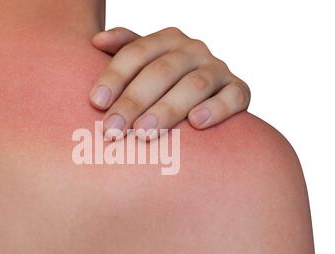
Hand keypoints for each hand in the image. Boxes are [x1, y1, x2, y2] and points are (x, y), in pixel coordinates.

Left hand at [90, 27, 250, 138]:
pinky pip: (233, 97)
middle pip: (161, 72)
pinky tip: (197, 122)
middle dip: (134, 101)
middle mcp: (193, 50)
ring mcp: (218, 69)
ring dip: (167, 109)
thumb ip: (123, 50)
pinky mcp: (238, 91)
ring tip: (143, 132)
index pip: (136, 53)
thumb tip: (96, 41)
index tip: (96, 103)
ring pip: (194, 85)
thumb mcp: (144, 64)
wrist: (208, 95)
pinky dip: (217, 108)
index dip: (115, 76)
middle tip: (113, 129)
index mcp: (166, 40)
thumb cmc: (163, 84)